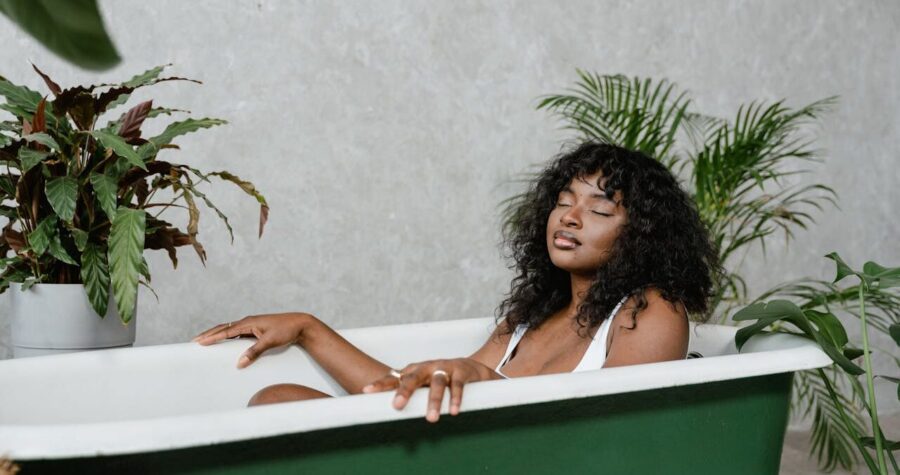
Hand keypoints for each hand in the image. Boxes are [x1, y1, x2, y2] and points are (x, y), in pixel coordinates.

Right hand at [192, 312, 310, 368]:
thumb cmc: (287, 330)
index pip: (225, 330)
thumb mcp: (270, 342)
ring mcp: (252, 326)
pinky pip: (238, 334)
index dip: (211, 337)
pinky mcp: (257, 330)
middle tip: (195, 341)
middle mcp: (248, 322)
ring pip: (230, 331)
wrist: (301, 324)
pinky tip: (226, 345)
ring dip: (218, 336)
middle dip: (209, 335)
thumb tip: (239, 363)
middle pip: (224, 328)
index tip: (198, 342)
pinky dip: (229, 338)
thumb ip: (254, 352)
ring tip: (206, 342)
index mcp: (248, 322)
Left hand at [361, 358, 500, 422]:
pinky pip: (457, 385)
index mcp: (414, 371)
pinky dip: (456, 398)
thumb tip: (386, 418)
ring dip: (434, 401)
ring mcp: (445, 368)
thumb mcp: (423, 385)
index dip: (381, 384)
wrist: (472, 368)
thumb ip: (409, 396)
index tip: (367, 392)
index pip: (395, 377)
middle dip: (405, 391)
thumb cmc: (441, 379)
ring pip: (437, 383)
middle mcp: (427, 367)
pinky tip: (454, 411)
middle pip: (413, 378)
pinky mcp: (461, 372)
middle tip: (397, 406)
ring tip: (431, 419)